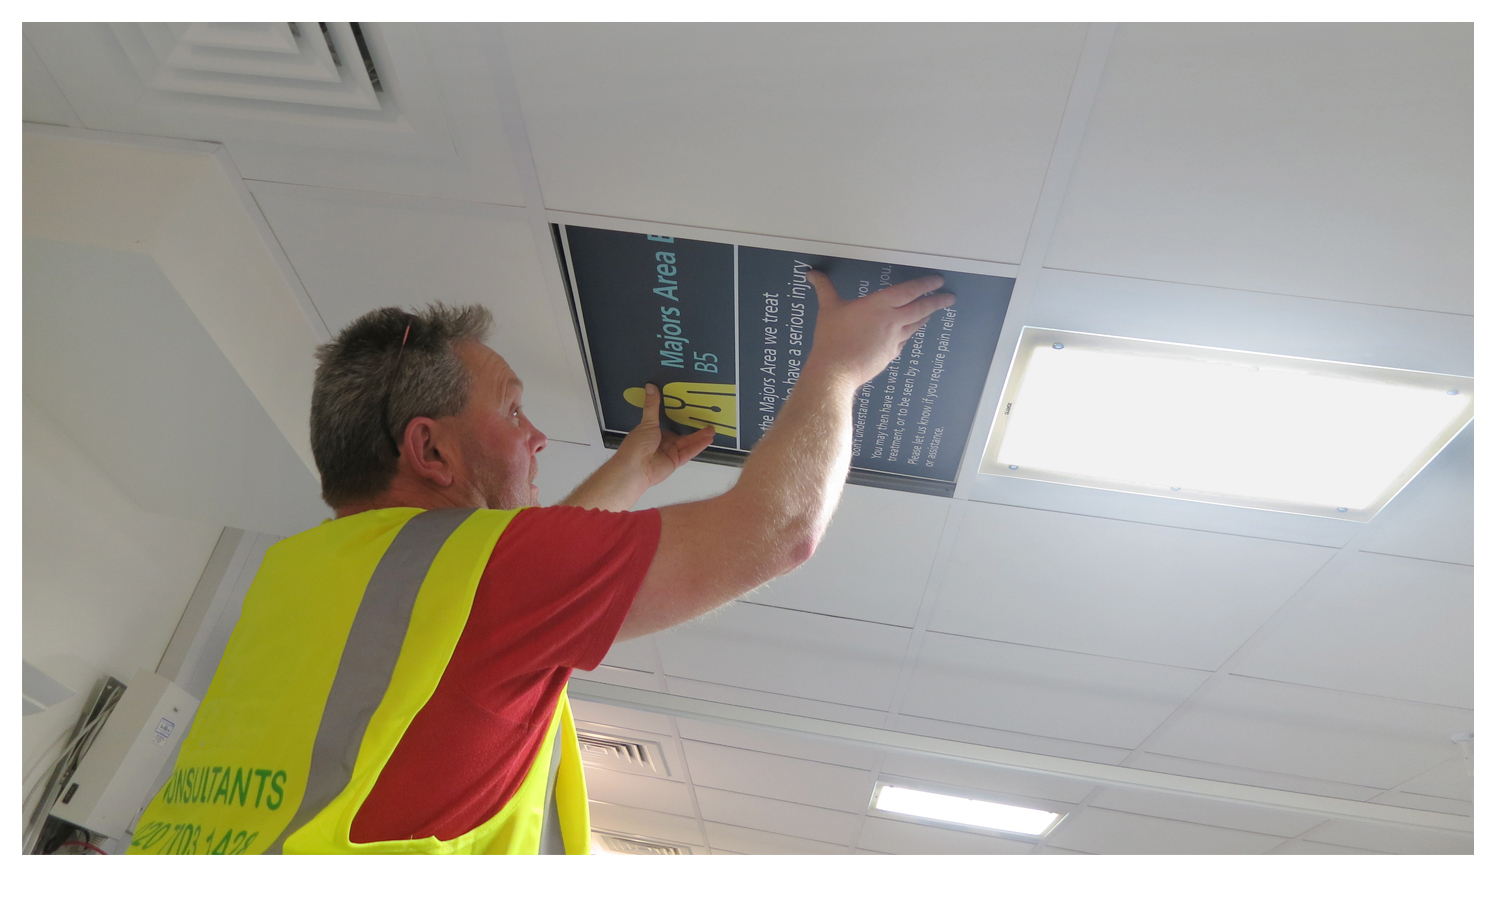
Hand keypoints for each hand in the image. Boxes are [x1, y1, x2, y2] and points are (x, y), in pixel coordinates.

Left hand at [614, 383, 716, 488]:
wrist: (635, 469)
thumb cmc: (635, 448)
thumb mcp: (647, 422)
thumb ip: (652, 405)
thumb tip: (650, 388)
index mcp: (653, 432)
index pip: (669, 424)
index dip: (679, 419)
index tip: (690, 411)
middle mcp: (662, 443)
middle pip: (682, 434)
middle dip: (694, 429)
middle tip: (705, 420)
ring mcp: (669, 453)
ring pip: (688, 443)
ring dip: (699, 437)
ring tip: (711, 429)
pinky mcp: (675, 461)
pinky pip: (689, 452)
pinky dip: (698, 446)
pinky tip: (707, 440)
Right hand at [804, 272, 954, 388]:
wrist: (836, 372)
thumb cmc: (832, 340)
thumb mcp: (828, 309)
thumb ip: (824, 289)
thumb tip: (813, 275)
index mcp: (878, 305)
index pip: (909, 290)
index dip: (925, 284)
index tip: (938, 281)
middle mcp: (891, 321)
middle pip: (921, 308)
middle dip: (937, 301)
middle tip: (949, 297)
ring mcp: (893, 340)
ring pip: (915, 325)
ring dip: (925, 317)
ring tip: (932, 313)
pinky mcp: (890, 354)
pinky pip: (904, 341)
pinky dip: (909, 334)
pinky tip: (908, 334)